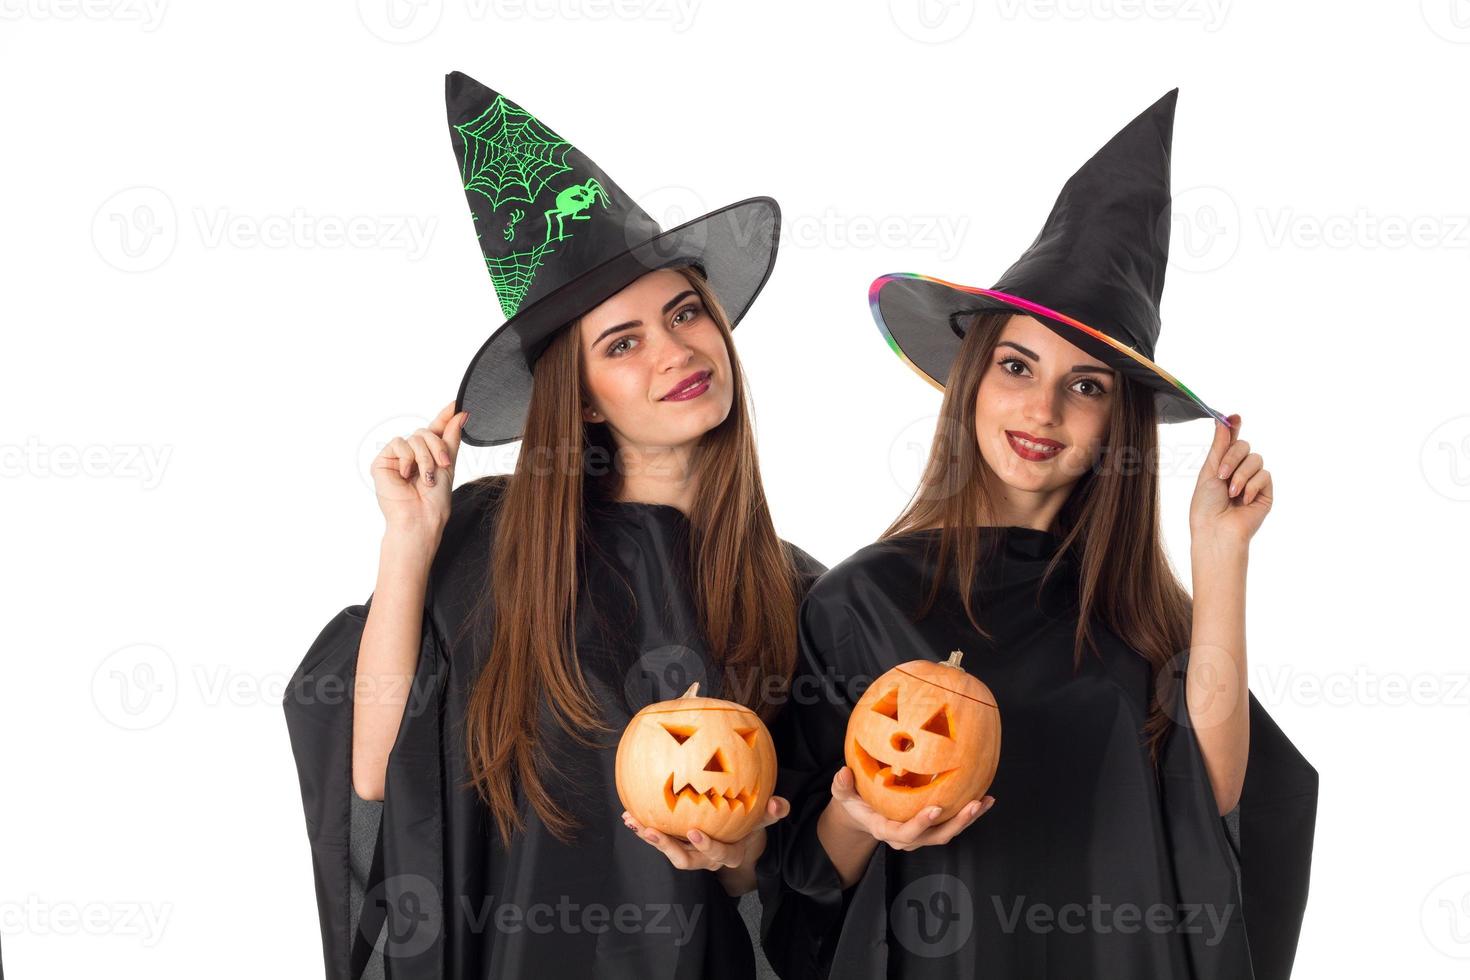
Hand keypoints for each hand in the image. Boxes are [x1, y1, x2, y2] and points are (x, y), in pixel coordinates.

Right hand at [370, 402, 469, 540]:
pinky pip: (399, 443)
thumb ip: (451, 438)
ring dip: (425, 457)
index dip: (445, 416)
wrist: (420, 518)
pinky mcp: (382, 461)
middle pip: (425, 432)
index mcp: (427, 456)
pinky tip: (406, 475)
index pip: (435, 430)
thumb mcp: (448, 464)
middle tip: (442, 465)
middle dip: (437, 447)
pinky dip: (408, 459)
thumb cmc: (434, 500)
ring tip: (426, 478)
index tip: (458, 404)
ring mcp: (396, 458)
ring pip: (414, 437)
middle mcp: (411, 455)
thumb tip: (461, 414)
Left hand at [622, 796, 789, 882]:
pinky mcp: (678, 843)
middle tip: (653, 832)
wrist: (739, 840)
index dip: (706, 846)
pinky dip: (645, 827)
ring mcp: (691, 852)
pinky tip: (630, 812)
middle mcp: (707, 859)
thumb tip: (780, 804)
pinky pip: (660, 838)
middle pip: (685, 859)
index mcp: (728, 854)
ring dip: (650, 838)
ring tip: (633, 822)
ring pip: (668, 851)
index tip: (694, 831)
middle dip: (667, 847)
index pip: (718, 853)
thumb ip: (770, 813)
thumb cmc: (749, 826)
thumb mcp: (761, 820)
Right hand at [828, 766, 993, 850]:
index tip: (935, 808)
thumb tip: (842, 772)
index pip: (905, 833)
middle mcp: (907, 838)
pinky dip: (969, 814)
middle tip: (974, 805)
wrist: (863, 814)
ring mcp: (921, 835)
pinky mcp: (931, 828)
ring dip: (968, 819)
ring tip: (986, 801)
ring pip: (947, 832)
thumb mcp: (843, 795)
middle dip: (956, 823)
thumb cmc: (855, 802)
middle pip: (935, 837)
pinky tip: (985, 799)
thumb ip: (841, 786)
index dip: (920, 824)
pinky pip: (952, 824)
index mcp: (886, 831)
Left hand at [1190, 413, 1270, 550]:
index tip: (1234, 417)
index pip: (1231, 441)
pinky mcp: (1265, 492)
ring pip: (1256, 459)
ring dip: (1240, 475)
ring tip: (1230, 493)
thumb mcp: (1209, 471)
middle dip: (1232, 457)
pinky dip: (1251, 486)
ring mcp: (1253, 481)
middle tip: (1221, 474)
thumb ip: (1219, 446)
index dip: (1233, 427)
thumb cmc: (1206, 506)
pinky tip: (1243, 500)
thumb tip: (1221, 420)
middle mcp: (1239, 471)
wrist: (1216, 530)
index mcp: (1222, 465)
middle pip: (1244, 446)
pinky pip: (1264, 475)